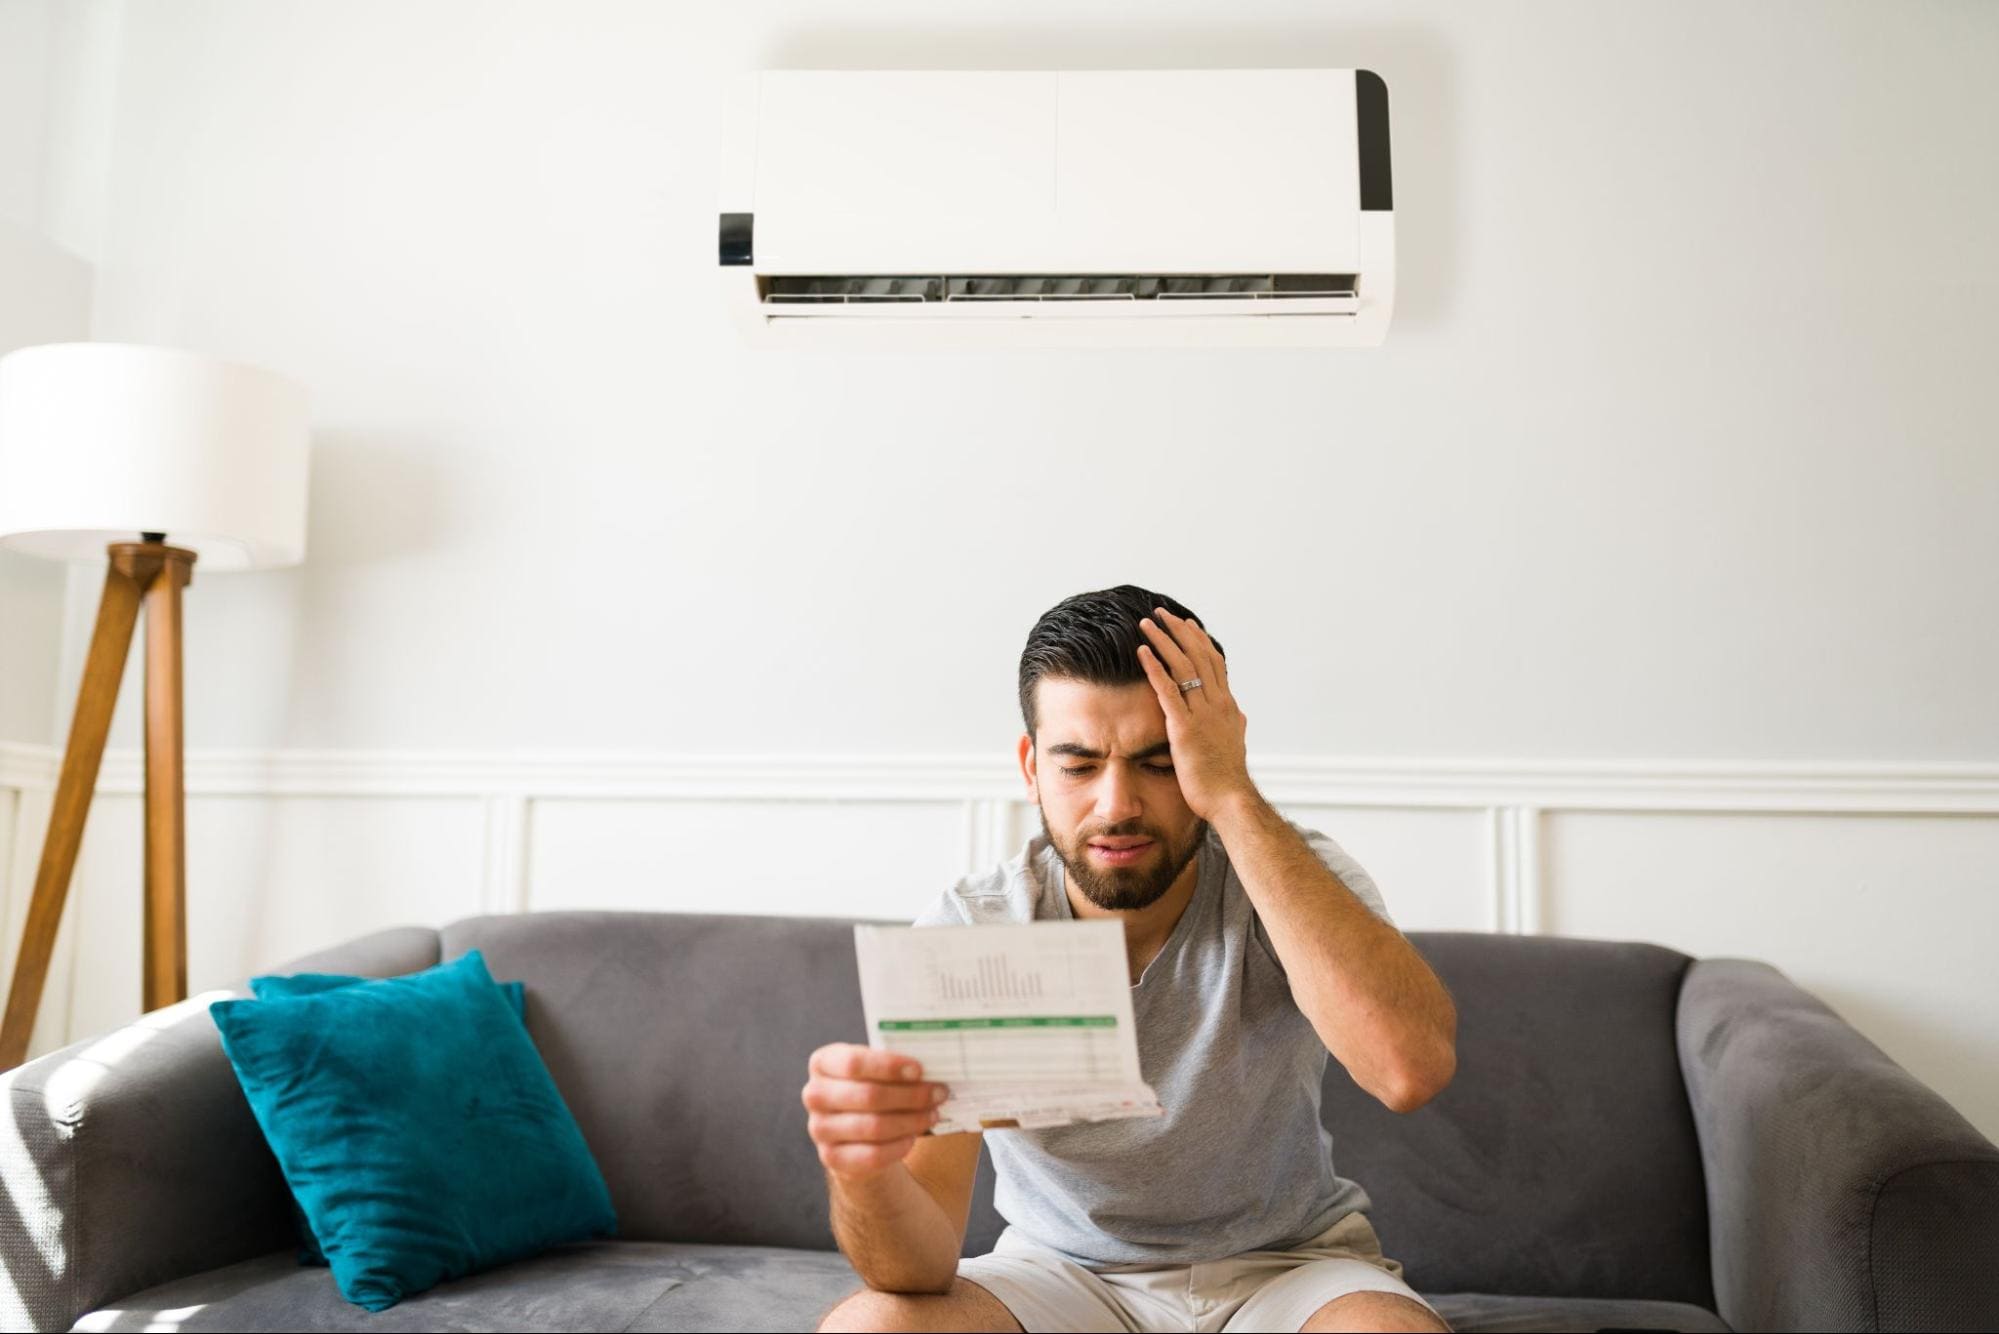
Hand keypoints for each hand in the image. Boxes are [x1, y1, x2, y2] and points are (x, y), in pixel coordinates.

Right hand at [802, 1043, 951, 1180]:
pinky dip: (898, 1146)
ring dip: (910, 1120)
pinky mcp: (831, 1158)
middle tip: (939, 1093)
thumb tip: (935, 1065)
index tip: (920, 1070)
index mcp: (823, 1062)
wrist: (856, 1131)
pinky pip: (872, 1155)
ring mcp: (819, 1129)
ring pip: (873, 1127)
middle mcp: (814, 1094)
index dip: (889, 1066)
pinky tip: (913, 1136)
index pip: (853, 1063)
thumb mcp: (877, 1070)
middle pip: (868, 1096)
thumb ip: (895, 1065)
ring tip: (932, 1114)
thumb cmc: (873, 1088)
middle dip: (910, 1095)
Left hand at [1136, 606, 1254, 820]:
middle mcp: (1217, 703)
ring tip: (1146, 624)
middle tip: (1161, 613)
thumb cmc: (1228, 778)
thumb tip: (1241, 716)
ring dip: (1163, 641)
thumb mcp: (1237, 745)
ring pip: (1182, 666)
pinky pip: (1167, 689)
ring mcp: (1202, 714)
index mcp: (1227, 706)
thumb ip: (1236, 726)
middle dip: (1178, 632)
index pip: (1214, 662)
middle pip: (1197, 655)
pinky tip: (1141, 651)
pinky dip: (1154, 667)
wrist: (1230, 800)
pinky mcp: (1184, 727)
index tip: (1187, 624)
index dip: (1199, 641)